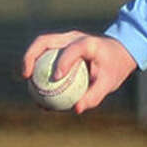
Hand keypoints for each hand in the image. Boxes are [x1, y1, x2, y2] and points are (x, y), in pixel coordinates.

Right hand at [21, 31, 137, 113]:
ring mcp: (64, 39)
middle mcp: (73, 37)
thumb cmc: (115, 67)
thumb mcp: (110, 82)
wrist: (119, 53)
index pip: (72, 50)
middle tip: (26, 77)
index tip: (56, 78)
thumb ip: (94, 95)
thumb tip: (76, 109)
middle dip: (30, 57)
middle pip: (44, 41)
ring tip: (26, 82)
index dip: (62, 62)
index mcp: (88, 43)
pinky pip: (44, 55)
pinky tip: (34, 87)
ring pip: (40, 46)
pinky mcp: (60, 44)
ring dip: (29, 61)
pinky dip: (37, 68)